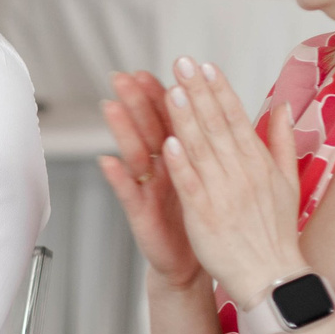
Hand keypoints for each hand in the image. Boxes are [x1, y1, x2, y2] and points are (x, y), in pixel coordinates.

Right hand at [97, 70, 201, 290]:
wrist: (197, 263)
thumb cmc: (207, 219)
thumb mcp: (217, 176)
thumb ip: (220, 143)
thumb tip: (227, 111)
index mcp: (185, 156)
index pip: (174, 117)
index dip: (168, 93)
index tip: (163, 70)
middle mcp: (162, 168)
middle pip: (148, 128)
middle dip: (137, 101)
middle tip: (125, 76)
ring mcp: (148, 189)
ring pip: (133, 153)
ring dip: (121, 130)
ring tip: (111, 106)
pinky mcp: (141, 214)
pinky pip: (127, 193)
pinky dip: (117, 177)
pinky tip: (107, 161)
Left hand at [160, 57, 306, 306]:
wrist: (274, 277)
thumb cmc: (276, 232)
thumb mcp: (288, 182)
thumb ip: (282, 142)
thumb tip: (283, 107)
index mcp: (259, 164)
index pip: (237, 119)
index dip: (219, 91)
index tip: (205, 66)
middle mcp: (243, 174)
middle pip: (217, 126)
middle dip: (198, 92)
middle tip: (182, 63)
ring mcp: (224, 194)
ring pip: (202, 150)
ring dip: (187, 119)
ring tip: (172, 91)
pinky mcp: (207, 216)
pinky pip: (192, 186)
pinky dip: (181, 164)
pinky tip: (169, 142)